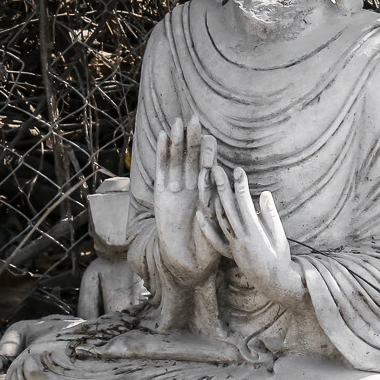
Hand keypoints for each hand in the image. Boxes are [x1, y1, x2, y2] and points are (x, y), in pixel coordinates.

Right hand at [153, 117, 222, 285]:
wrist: (186, 260)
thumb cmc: (208, 247)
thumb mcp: (216, 226)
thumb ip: (214, 209)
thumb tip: (218, 194)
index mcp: (209, 192)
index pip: (209, 168)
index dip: (209, 153)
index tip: (210, 137)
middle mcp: (193, 187)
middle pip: (192, 158)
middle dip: (193, 139)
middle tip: (194, 119)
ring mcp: (176, 188)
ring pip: (177, 160)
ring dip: (177, 141)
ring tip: (177, 122)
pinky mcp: (162, 193)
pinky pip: (162, 169)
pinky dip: (162, 153)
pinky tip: (162, 136)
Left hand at [211, 166, 303, 305]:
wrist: (273, 283)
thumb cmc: (280, 259)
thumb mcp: (280, 236)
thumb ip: (270, 215)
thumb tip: (264, 194)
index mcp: (255, 233)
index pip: (245, 205)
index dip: (241, 187)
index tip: (238, 171)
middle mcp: (241, 238)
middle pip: (228, 208)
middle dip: (221, 187)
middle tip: (215, 169)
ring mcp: (233, 245)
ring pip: (220, 220)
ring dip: (214, 201)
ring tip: (209, 184)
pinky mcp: (230, 252)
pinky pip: (214, 239)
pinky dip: (206, 227)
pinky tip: (200, 214)